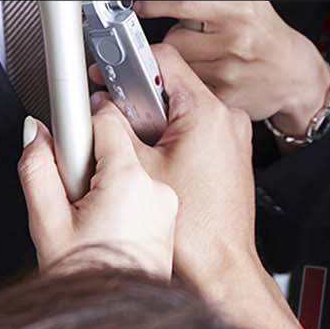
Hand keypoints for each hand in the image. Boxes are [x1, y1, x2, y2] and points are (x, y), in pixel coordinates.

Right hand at [18, 97, 177, 277]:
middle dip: (93, 157)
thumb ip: (37, 169)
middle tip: (76, 195)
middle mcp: (159, 186)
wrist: (124, 328)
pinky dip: (124, 195)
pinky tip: (110, 225)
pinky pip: (145, 186)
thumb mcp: (47, 225)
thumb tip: (36, 132)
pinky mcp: (172, 217)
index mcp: (132, 180)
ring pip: (133, 165)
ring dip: (108, 177)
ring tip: (93, 216)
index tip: (66, 146)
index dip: (79, 128)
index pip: (106, 119)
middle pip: (121, 141)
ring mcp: (170, 203)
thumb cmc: (92, 283)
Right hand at [130, 43, 329, 328]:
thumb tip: (97, 107)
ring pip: (179, 111)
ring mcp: (232, 139)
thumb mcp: (135, 170)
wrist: (221, 270)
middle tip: (115, 127)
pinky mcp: (230, 156)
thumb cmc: (193, 232)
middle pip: (168, 86)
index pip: (163, 58)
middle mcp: (226, 119)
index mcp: (206, 112)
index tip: (105, 75)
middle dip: (136, 103)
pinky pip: (193, 132)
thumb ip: (111, 129)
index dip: (125, 63)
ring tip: (138, 157)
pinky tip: (157, 169)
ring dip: (151, 125)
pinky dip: (170, 141)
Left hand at [134, 0, 329, 133]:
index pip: (187, 3)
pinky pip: (190, 88)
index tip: (142, 6)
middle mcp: (234, 41)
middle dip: (177, 37)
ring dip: (184, 61)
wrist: (297, 76)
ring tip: (206, 57)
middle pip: (175, 39)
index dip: (158, 4)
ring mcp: (229, 72)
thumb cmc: (270, 35)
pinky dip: (192, 83)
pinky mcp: (225, 98)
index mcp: (238, 11)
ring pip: (179, 65)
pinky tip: (211, 76)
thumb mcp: (250, 1)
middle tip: (195, 38)